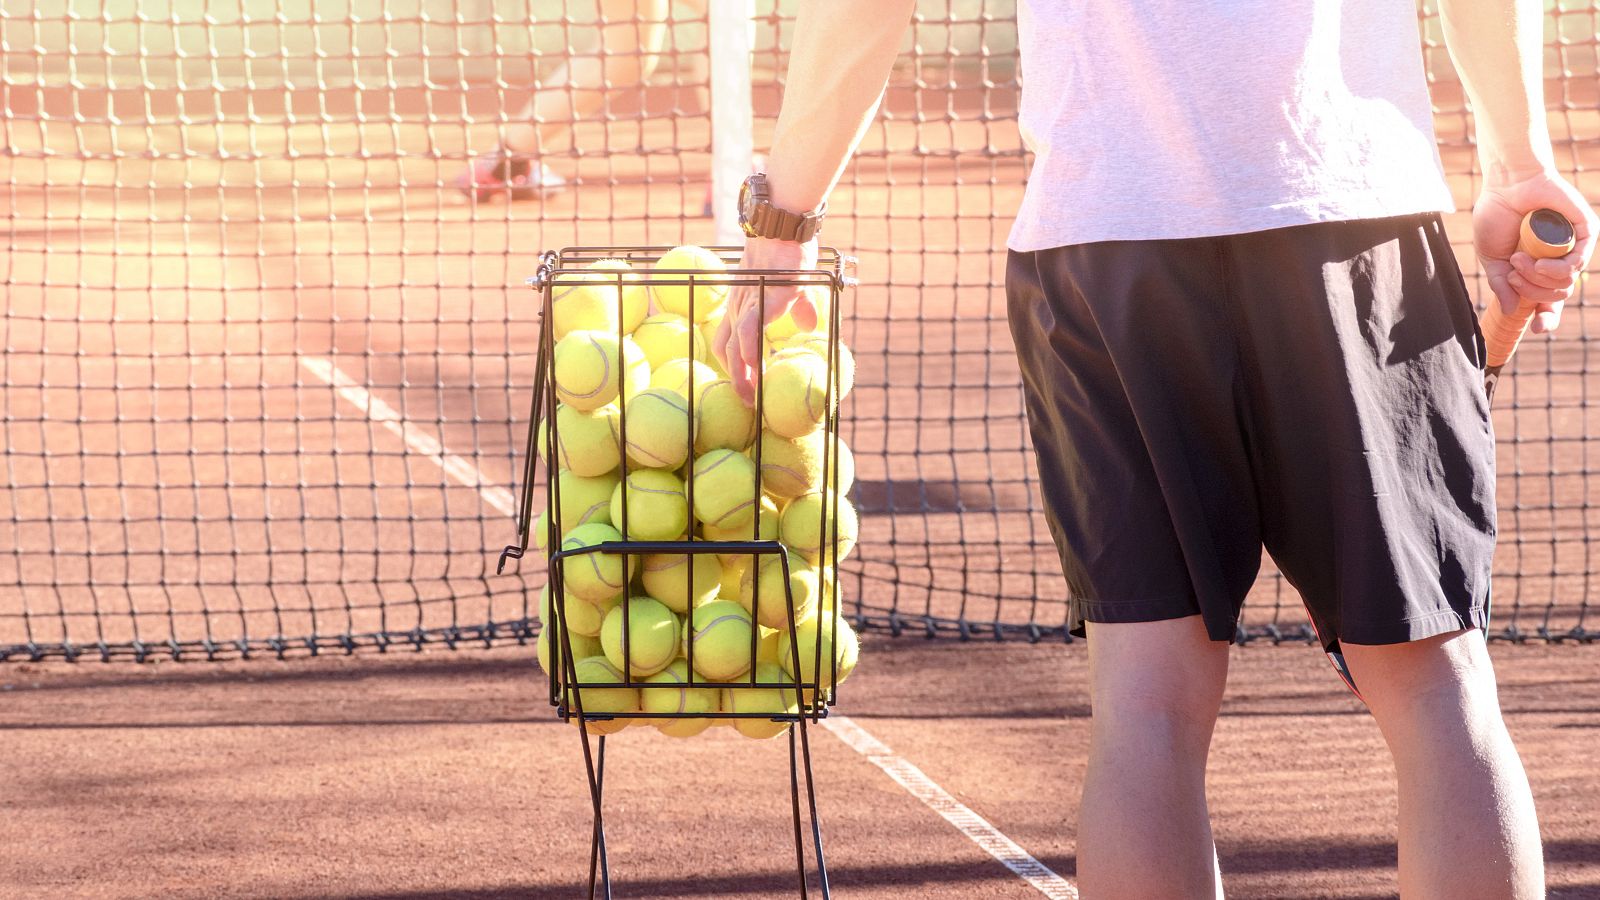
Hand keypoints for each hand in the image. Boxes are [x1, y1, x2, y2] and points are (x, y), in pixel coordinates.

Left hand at [715, 236, 819, 404]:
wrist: (784, 222)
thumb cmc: (790, 249)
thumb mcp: (797, 283)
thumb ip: (802, 306)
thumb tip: (808, 324)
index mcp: (742, 305)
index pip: (728, 341)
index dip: (734, 366)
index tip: (746, 387)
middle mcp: (738, 307)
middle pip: (724, 350)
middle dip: (734, 379)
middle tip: (746, 403)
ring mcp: (748, 303)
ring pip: (733, 346)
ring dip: (740, 374)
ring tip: (750, 396)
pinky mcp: (762, 298)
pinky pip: (749, 330)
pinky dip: (749, 351)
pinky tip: (757, 366)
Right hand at [1474, 171, 1596, 334]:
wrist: (1506, 184)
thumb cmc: (1496, 215)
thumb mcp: (1492, 257)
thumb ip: (1501, 283)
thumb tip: (1512, 310)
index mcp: (1538, 270)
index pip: (1550, 301)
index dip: (1547, 318)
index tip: (1537, 328)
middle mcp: (1558, 261)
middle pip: (1555, 296)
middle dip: (1530, 291)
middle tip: (1512, 272)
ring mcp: (1571, 248)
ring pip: (1566, 283)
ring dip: (1538, 278)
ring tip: (1519, 260)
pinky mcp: (1584, 232)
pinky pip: (1577, 264)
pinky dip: (1557, 270)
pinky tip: (1540, 263)